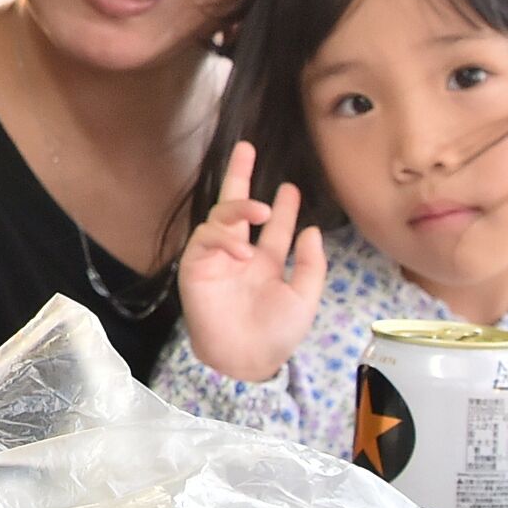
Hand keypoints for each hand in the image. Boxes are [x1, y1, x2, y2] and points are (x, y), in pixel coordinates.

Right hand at [176, 139, 328, 384]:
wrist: (246, 359)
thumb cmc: (277, 333)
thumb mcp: (305, 297)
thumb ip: (310, 263)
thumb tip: (310, 229)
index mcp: (265, 262)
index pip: (273, 226)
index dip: (283, 207)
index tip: (291, 188)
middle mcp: (239, 254)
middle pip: (237, 207)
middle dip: (240, 177)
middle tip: (247, 148)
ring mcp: (216, 257)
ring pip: (221, 217)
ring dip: (241, 207)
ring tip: (263, 208)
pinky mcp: (196, 265)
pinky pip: (206, 239)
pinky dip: (224, 238)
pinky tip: (241, 249)